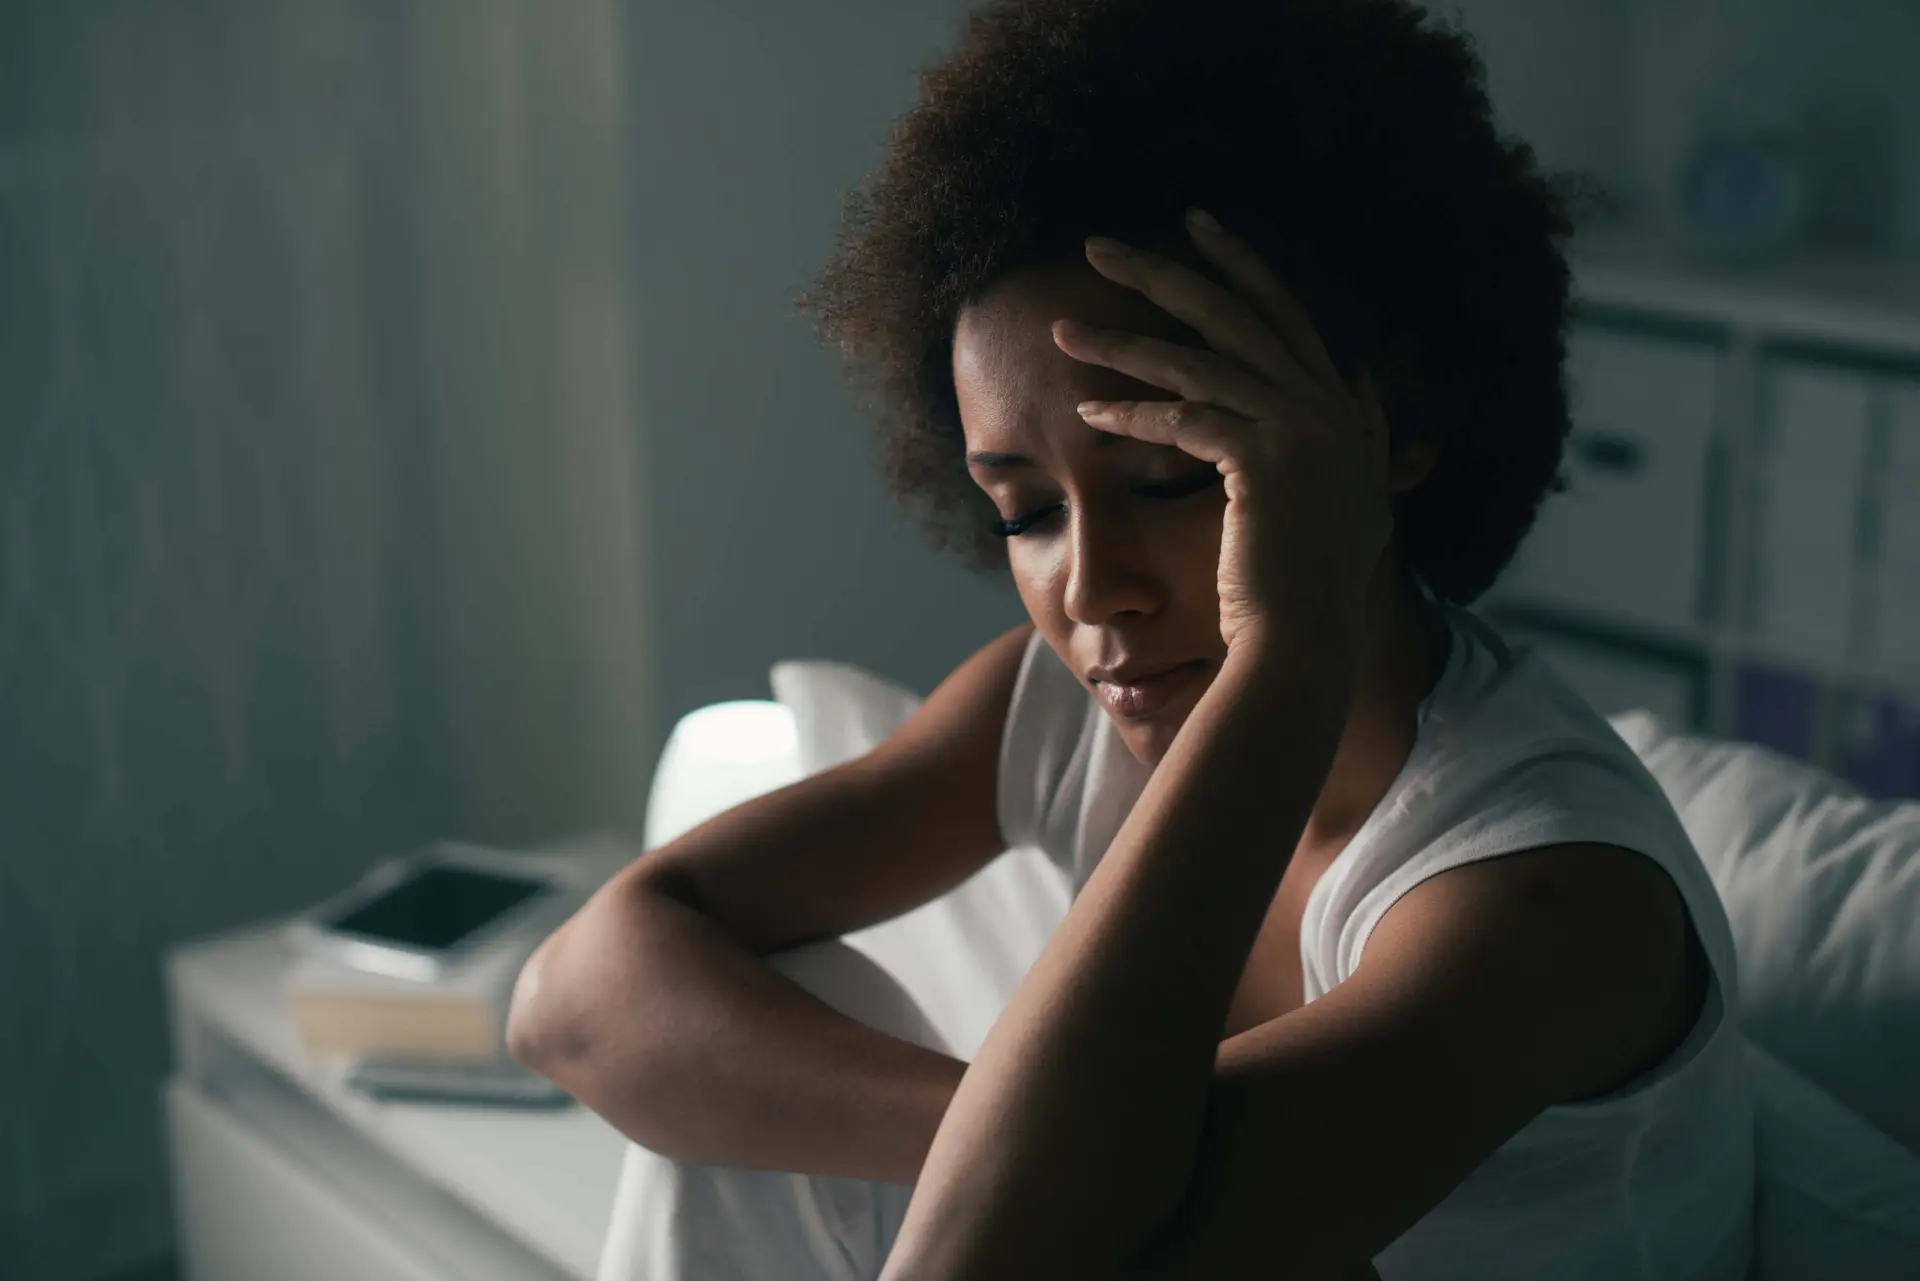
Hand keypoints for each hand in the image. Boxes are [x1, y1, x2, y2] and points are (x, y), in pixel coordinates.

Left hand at [1052, 208, 1393, 659]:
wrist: (1308, 640)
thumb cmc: (1305, 587)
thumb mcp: (1341, 501)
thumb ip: (1350, 438)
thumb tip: (1348, 385)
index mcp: (1345, 410)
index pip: (1286, 314)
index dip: (1241, 266)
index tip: (1197, 226)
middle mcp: (1329, 407)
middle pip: (1235, 314)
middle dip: (1163, 270)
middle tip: (1100, 243)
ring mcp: (1302, 429)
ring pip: (1195, 362)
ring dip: (1119, 343)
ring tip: (1062, 331)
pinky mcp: (1264, 461)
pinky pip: (1182, 420)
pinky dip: (1130, 416)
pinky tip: (1086, 414)